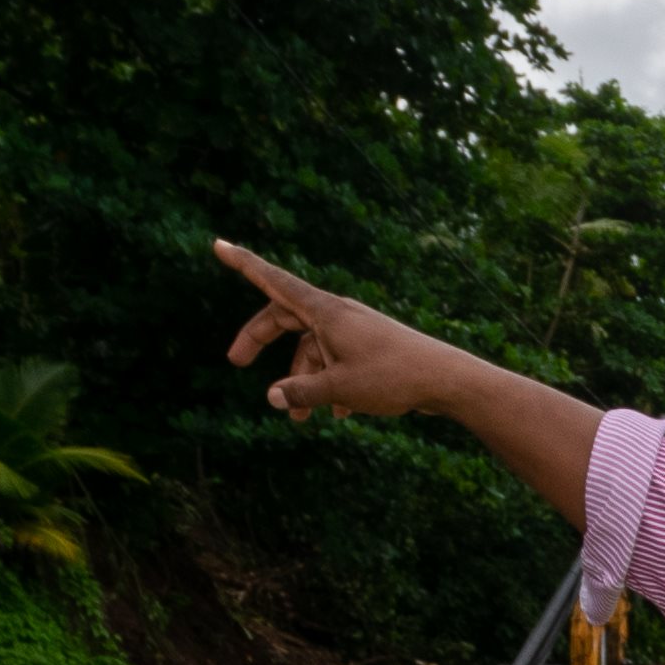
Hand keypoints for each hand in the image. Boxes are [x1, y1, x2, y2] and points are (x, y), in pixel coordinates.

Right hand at [215, 239, 472, 426]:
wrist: (446, 379)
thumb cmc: (393, 377)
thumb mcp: (339, 388)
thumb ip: (301, 392)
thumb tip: (272, 397)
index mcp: (325, 311)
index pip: (274, 282)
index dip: (243, 264)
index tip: (218, 244)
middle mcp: (336, 314)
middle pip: (284, 317)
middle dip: (260, 340)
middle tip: (235, 363)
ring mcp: (353, 329)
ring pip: (312, 347)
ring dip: (302, 379)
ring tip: (300, 420)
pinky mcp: (368, 346)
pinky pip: (336, 360)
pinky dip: (331, 384)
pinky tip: (342, 415)